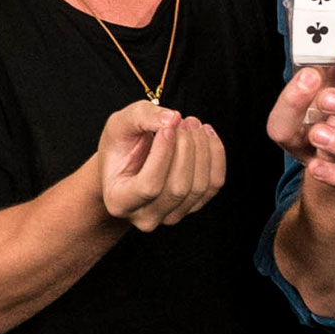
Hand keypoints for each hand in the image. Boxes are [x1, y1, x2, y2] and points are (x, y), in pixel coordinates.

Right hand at [98, 102, 225, 230]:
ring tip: (192, 122)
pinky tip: (205, 134)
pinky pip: (214, 183)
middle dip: (186, 147)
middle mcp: (145, 217)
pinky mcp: (193, 206)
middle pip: (178, 187)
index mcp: (119, 201)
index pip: (149, 187)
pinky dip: (215, 154)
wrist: (128, 163)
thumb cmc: (121, 145)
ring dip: (202, 148)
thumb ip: (142, 117)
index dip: (163, 154)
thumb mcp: (120, 124)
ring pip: (199, 187)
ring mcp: (171, 215)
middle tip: (183, 119)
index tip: (168, 126)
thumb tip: (173, 118)